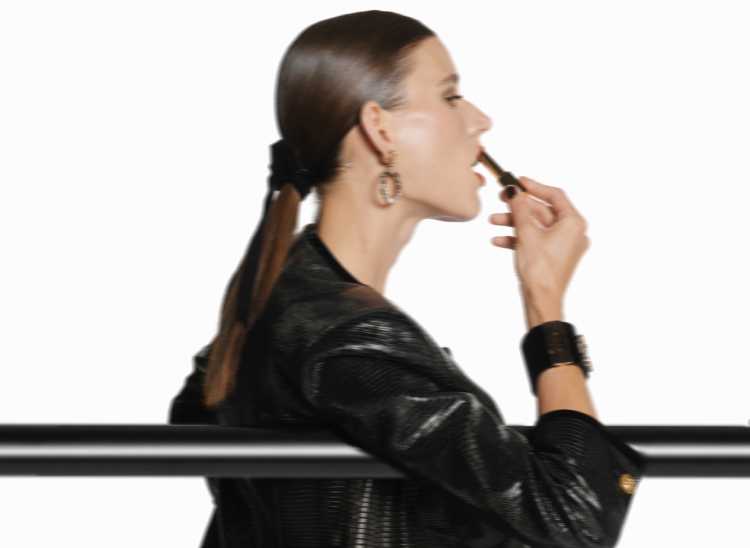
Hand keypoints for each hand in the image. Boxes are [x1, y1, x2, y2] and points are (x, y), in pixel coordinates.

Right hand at [488, 176, 589, 305]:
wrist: (541, 301)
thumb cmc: (541, 271)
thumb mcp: (526, 233)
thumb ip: (519, 208)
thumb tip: (513, 189)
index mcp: (573, 223)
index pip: (555, 195)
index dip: (534, 186)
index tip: (517, 181)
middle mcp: (572, 233)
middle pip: (543, 211)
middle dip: (519, 207)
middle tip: (502, 198)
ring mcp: (563, 246)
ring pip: (536, 226)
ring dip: (514, 222)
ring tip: (494, 221)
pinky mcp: (553, 257)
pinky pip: (535, 240)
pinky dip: (518, 238)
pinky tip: (499, 240)